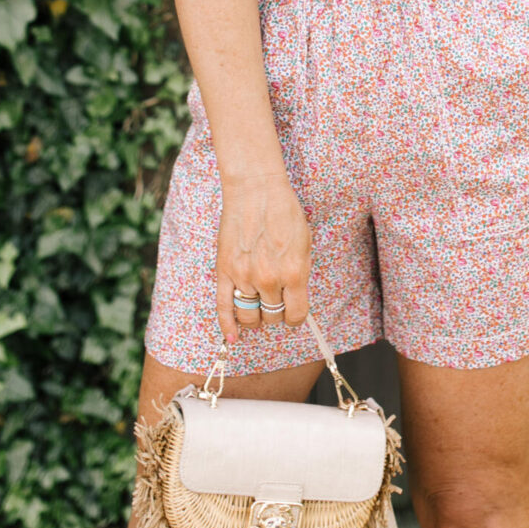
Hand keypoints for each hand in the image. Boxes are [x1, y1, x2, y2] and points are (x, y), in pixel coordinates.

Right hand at [215, 169, 311, 340]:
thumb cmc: (284, 212)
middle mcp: (269, 279)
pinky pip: (223, 308)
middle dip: (276, 313)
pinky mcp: (224, 271)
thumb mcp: (305, 244)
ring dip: (255, 317)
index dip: (296, 316)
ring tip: (258, 308)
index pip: (296, 315)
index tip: (294, 312)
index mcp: (294, 273)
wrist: (256, 189)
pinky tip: (232, 338)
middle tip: (276, 302)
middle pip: (272, 317)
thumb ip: (300, 274)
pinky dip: (227, 327)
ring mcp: (244, 276)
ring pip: (249, 316)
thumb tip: (295, 299)